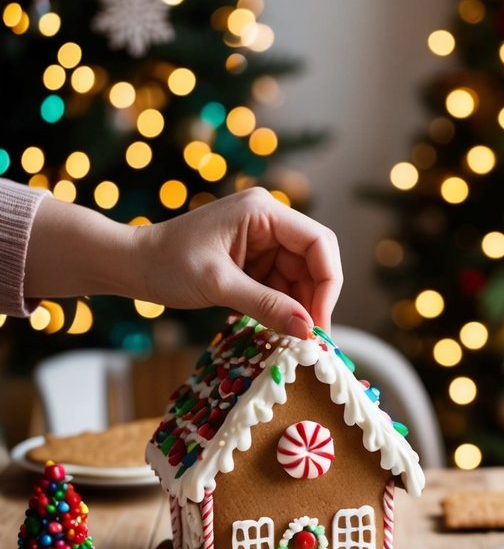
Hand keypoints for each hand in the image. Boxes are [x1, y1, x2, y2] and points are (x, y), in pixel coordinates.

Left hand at [137, 189, 341, 333]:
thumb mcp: (219, 286)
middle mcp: (268, 220)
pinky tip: (276, 326)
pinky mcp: (252, 257)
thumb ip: (266, 305)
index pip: (318, 242)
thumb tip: (307, 330)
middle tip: (311, 337)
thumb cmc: (167, 265)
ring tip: (291, 337)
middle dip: (314, 297)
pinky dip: (281, 305)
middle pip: (313, 260)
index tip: (320, 321)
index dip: (327, 282)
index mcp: (263, 211)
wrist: (130, 263)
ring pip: (299, 275)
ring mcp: (261, 238)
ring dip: (297, 305)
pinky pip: (280, 282)